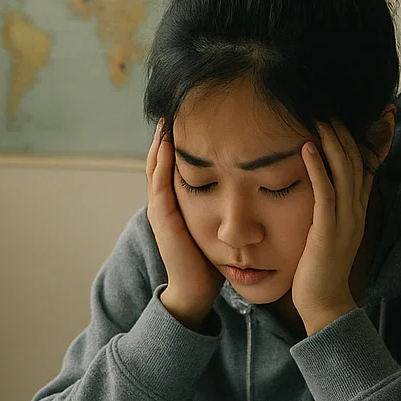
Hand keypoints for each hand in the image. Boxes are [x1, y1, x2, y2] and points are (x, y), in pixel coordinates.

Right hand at [145, 121, 220, 329]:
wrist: (195, 291)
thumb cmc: (210, 263)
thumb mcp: (216, 229)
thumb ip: (222, 210)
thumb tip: (244, 191)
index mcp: (177, 205)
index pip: (174, 167)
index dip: (177, 144)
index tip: (187, 119)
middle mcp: (165, 205)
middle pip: (160, 161)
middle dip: (165, 136)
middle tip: (171, 108)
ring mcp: (160, 211)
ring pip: (156, 168)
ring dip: (159, 143)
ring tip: (165, 118)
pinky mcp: (163, 218)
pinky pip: (160, 184)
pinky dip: (161, 162)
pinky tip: (167, 144)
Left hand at [292, 121, 374, 335]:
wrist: (324, 303)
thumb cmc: (319, 269)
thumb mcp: (327, 232)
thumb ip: (327, 209)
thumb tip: (319, 189)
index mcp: (357, 210)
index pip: (362, 165)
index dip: (355, 139)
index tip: (342, 116)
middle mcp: (356, 211)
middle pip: (355, 161)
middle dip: (343, 132)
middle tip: (327, 107)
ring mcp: (345, 220)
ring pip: (343, 171)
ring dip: (331, 142)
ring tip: (319, 118)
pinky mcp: (328, 230)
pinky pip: (325, 192)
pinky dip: (317, 167)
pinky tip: (306, 148)